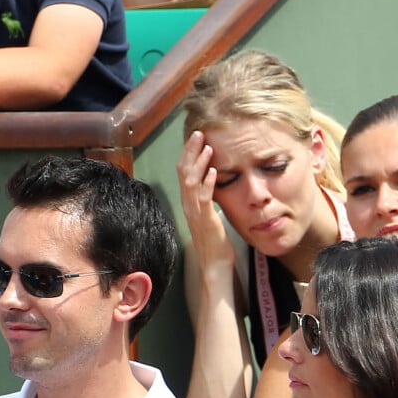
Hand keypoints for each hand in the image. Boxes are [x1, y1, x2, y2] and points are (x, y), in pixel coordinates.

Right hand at [177, 131, 235, 274]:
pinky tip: (214, 171)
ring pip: (191, 182)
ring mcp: (195, 212)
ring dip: (199, 163)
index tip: (196, 138)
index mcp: (188, 202)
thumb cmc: (214, 240)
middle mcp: (188, 205)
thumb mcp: (209, 214)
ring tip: (207, 147)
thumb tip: (213, 181)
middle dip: (190, 151)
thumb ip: (207, 198)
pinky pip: (204, 199)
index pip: (183, 172)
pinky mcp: (205, 220)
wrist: (214, 263)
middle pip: (183, 172)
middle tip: (198, 133)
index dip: (188, 154)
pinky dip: (208, 183)